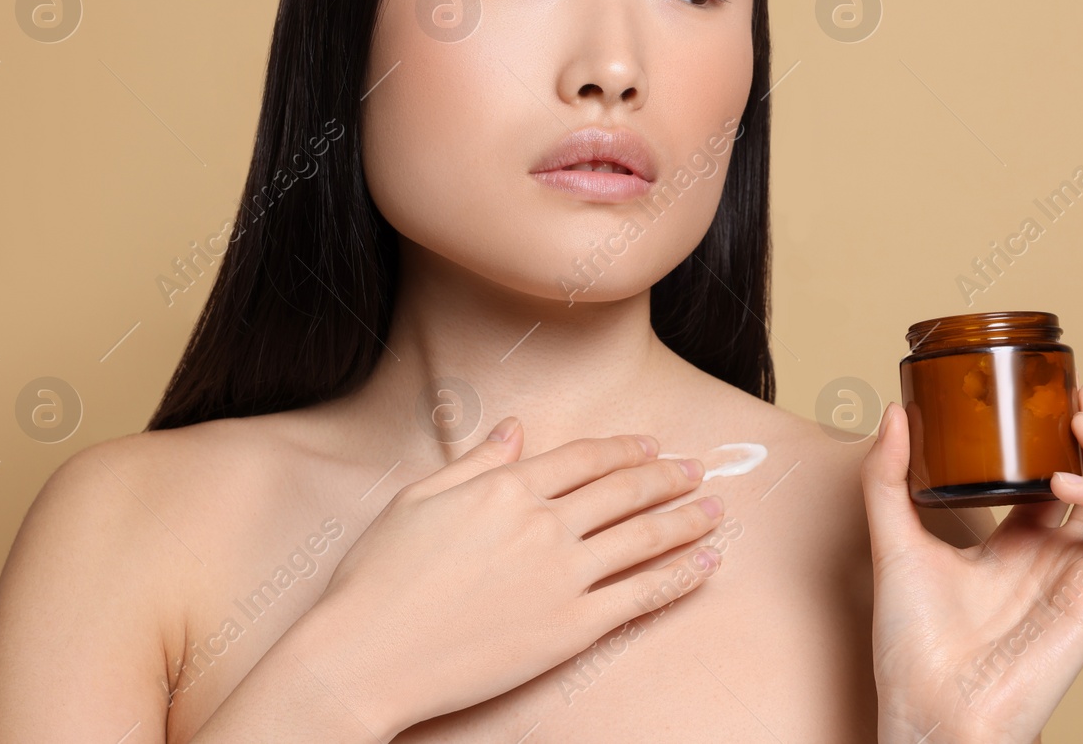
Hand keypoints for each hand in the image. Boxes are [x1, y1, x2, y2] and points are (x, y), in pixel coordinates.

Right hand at [291, 417, 724, 734]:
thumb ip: (476, 461)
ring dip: (687, 519)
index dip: (625, 449)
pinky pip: (641, 595)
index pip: (585, 457)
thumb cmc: (378, 577)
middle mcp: (543, 523)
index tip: (651, 447)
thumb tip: (516, 429)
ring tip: (716, 510)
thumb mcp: (419, 499)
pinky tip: (704, 564)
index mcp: (506, 486)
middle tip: (697, 470)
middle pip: (624, 490)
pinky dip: (680, 576)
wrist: (366, 654)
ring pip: (643, 537)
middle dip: (668, 477)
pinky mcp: (571, 627)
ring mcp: (562, 576)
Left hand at [860, 385, 1082, 743]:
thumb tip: (893, 413)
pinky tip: (1063, 481)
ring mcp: (1078, 575)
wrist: (928, 706)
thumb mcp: (893, 540)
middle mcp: (1053, 555)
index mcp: (1014, 542)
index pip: (1052, 473)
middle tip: (1080, 394)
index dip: (1059, 431)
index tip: (1051, 389)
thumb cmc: (912, 643)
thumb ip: (888, 478)